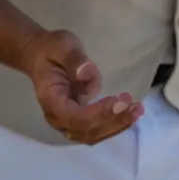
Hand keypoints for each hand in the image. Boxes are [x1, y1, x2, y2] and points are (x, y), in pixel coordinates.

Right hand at [18, 29, 141, 144]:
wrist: (41, 54)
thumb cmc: (52, 49)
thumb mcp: (63, 45)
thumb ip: (74, 59)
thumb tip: (86, 74)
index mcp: (50, 99)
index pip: (74, 117)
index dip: (98, 114)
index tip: (119, 101)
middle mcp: (57, 116)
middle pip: (85, 130)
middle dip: (112, 121)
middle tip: (136, 106)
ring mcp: (66, 119)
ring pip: (91, 134)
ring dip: (116, 126)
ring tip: (138, 110)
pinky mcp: (77, 117)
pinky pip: (95, 129)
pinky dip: (113, 125)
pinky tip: (130, 114)